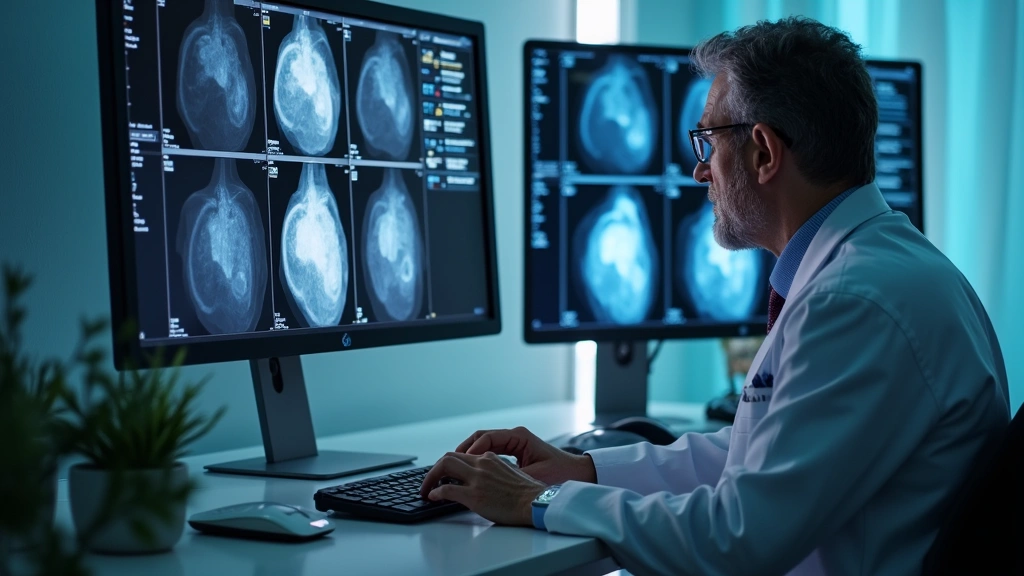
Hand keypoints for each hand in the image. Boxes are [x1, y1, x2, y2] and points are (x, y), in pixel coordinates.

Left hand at [419, 451, 545, 525]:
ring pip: (444, 467)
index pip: (463, 456)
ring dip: (430, 478)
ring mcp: (477, 479)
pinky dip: (435, 492)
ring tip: (425, 489)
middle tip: (429, 481)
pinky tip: (432, 497)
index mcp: (490, 459)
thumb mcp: (510, 474)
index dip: (449, 464)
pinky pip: (446, 489)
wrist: (536, 503)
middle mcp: (482, 464)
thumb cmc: (528, 494)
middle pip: (449, 457)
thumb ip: (495, 472)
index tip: (443, 473)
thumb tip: (484, 480)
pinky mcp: (474, 495)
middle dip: (435, 468)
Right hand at [453, 426, 596, 484]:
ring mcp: (514, 442)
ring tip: (454, 469)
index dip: (469, 451)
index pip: (485, 438)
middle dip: (462, 451)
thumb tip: (482, 481)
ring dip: (467, 454)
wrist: (579, 474)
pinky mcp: (515, 451)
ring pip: (483, 443)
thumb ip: (507, 476)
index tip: (458, 464)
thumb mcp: (532, 476)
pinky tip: (470, 471)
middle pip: (479, 437)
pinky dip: (477, 458)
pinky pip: (490, 450)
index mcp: (518, 436)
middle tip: (447, 466)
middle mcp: (514, 435)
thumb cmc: (560, 474)